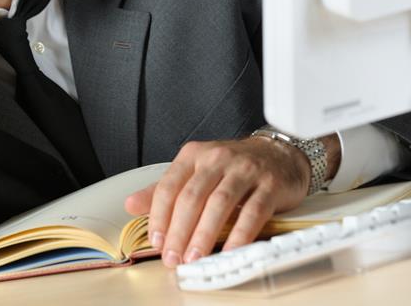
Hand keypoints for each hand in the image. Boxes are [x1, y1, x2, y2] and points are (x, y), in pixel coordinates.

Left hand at [124, 137, 313, 267]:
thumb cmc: (232, 166)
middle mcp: (217, 158)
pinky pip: (252, 212)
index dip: (159, 216)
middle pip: (192, 197)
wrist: (279, 153)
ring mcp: (245, 170)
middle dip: (179, 231)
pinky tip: (229, 251)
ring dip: (204, 234)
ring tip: (194, 257)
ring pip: (219, 204)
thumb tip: (131, 205)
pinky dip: (239, 234)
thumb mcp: (195, 171)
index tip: (156, 241)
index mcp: (194, 155)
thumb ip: (164, 189)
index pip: (169, 186)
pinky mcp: (269, 184)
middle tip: (173, 256)